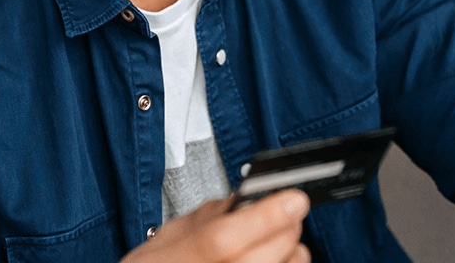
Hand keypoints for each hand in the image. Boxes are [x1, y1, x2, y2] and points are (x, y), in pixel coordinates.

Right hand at [120, 189, 310, 262]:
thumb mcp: (162, 244)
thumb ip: (202, 220)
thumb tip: (243, 200)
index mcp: (170, 262)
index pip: (222, 239)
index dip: (263, 217)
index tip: (293, 199)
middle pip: (259, 259)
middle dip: (285, 230)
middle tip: (290, 213)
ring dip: (290, 256)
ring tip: (282, 243)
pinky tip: (275, 262)